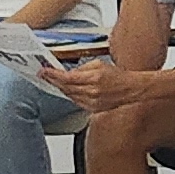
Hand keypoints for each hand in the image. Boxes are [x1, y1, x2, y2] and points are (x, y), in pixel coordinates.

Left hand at [38, 59, 156, 113]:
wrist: (131, 89)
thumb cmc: (118, 76)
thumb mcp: (99, 64)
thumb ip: (82, 68)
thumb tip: (69, 72)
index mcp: (94, 78)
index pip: (67, 77)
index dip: (53, 74)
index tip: (44, 71)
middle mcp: (92, 91)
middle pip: (65, 87)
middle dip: (53, 81)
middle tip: (44, 75)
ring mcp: (92, 102)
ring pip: (69, 95)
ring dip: (60, 88)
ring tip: (54, 81)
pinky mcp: (92, 108)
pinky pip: (75, 101)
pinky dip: (70, 95)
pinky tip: (68, 90)